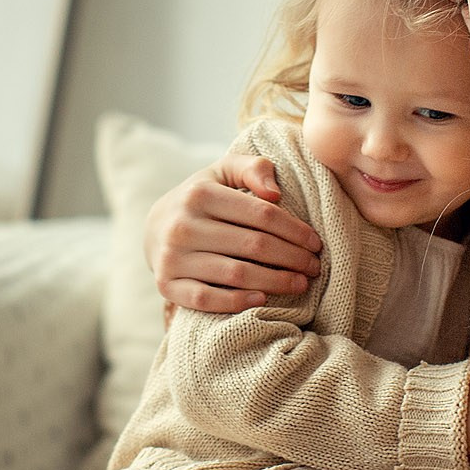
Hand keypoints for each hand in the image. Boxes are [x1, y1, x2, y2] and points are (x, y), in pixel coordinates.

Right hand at [144, 154, 323, 313]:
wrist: (154, 228)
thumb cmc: (201, 199)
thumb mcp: (223, 173)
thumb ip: (252, 168)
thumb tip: (276, 193)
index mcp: (199, 194)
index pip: (261, 214)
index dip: (295, 230)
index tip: (316, 242)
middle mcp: (183, 226)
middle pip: (254, 245)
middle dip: (292, 258)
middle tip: (313, 266)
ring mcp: (173, 258)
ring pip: (236, 274)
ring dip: (276, 281)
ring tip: (300, 283)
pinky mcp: (167, 285)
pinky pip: (207, 299)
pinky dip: (237, 302)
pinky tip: (262, 299)